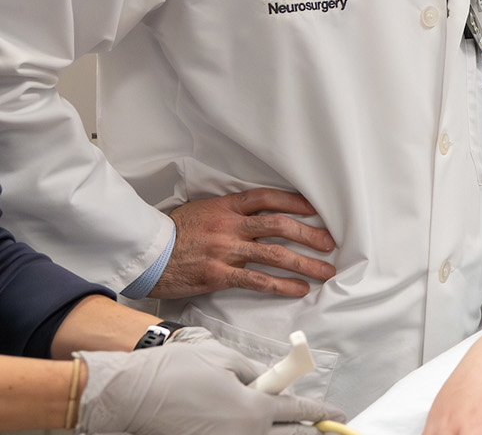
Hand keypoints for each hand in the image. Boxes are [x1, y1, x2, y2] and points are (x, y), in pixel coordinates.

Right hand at [76, 330, 343, 434]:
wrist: (127, 397)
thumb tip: (264, 382)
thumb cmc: (173, 372)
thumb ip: (252, 372)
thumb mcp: (223, 359)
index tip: (337, 414)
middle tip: (322, 429)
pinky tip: (253, 430)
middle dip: (308, 433)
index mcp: (253, 409)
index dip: (321, 412)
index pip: (299, 412)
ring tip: (292, 430)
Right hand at [149, 189, 335, 298]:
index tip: (316, 209)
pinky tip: (299, 289)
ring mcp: (226, 251)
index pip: (268, 198)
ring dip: (305, 263)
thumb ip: (231, 211)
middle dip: (309, 234)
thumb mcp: (203, 209)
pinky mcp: (219, 275)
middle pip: (280, 226)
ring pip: (275, 254)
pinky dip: (282, 285)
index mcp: (226, 207)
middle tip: (329, 243)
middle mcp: (230, 226)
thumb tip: (260, 214)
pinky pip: (258, 280)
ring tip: (325, 270)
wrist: (146, 254)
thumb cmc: (175, 232)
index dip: (296, 201)